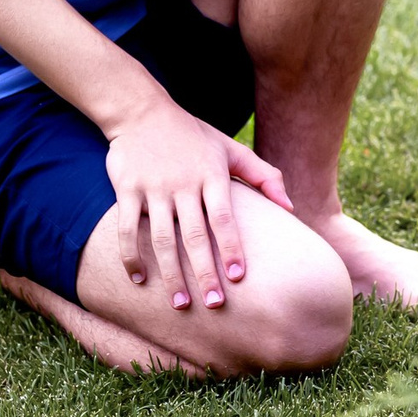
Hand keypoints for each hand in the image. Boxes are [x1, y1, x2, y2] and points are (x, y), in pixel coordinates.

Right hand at [103, 102, 296, 310]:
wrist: (142, 111)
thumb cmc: (193, 135)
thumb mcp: (231, 148)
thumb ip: (263, 176)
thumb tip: (290, 207)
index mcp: (212, 176)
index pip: (225, 218)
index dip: (232, 247)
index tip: (239, 277)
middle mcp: (184, 184)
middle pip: (196, 235)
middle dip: (205, 271)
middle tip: (215, 304)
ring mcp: (154, 188)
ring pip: (162, 238)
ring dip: (170, 273)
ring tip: (180, 304)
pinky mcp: (127, 189)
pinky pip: (128, 228)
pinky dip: (131, 255)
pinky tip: (139, 280)